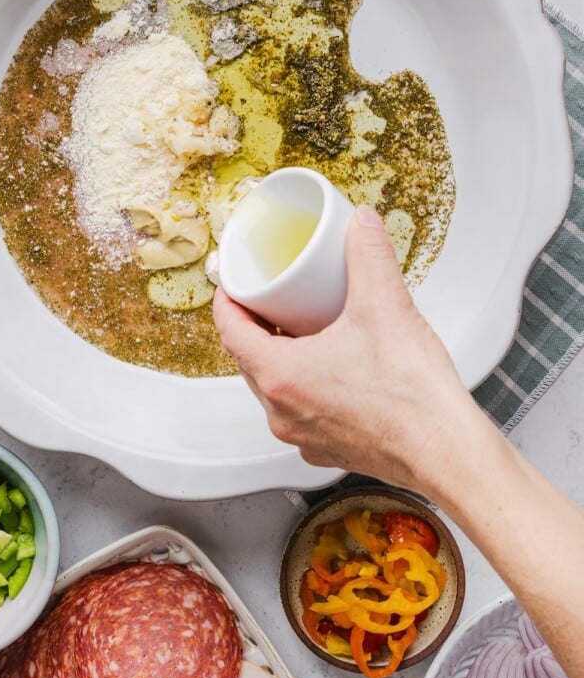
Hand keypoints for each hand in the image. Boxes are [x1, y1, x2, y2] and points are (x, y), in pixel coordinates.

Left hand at [213, 206, 475, 492]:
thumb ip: (368, 255)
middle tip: (273, 299)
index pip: (230, 332)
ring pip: (273, 388)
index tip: (235, 284)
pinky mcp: (327, 450)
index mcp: (281, 376)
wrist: (448, 452)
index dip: (229, 302)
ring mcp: (302, 436)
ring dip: (280, 357)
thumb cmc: (413, 395)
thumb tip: (360, 224)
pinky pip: (300, 411)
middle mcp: (282, 412)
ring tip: (304, 329)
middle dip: (256, 327)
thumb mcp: (385, 306)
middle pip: (248, 360)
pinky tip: (333, 368)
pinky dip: (305, 386)